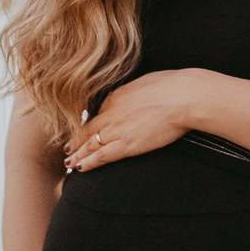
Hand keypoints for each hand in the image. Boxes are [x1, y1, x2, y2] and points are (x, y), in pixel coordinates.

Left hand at [64, 69, 202, 174]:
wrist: (182, 96)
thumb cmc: (172, 87)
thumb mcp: (145, 82)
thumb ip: (133, 93)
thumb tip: (133, 97)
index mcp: (116, 97)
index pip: (98, 114)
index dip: (89, 125)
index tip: (85, 132)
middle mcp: (111, 113)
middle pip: (88, 130)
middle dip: (76, 141)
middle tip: (67, 149)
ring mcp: (117, 130)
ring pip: (90, 145)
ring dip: (77, 155)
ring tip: (69, 162)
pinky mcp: (126, 145)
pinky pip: (101, 156)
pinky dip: (88, 162)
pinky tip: (80, 168)